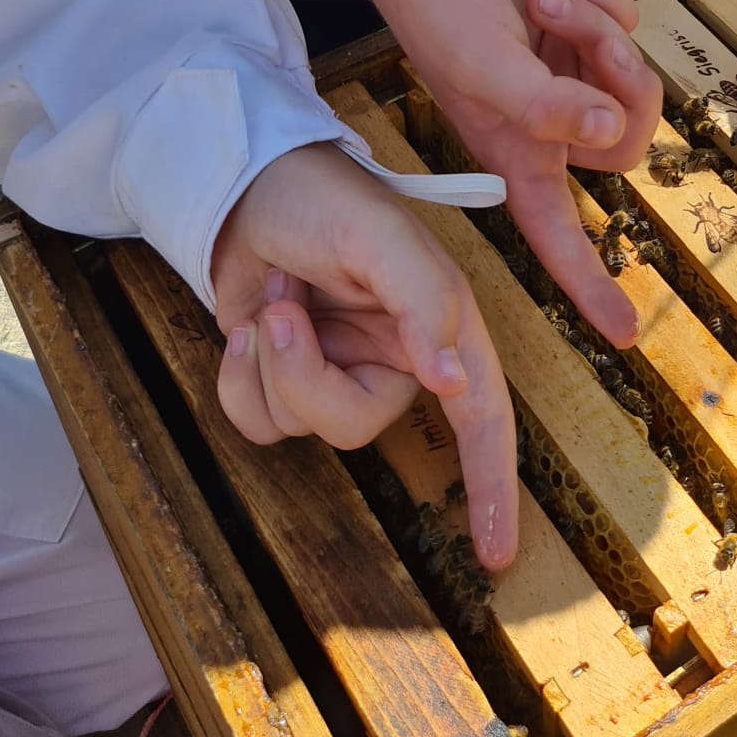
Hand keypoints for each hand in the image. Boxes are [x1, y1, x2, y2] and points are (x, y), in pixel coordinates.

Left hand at [211, 141, 519, 567]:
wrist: (243, 182)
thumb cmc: (324, 197)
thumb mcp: (382, 239)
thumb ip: (426, 304)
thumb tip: (454, 383)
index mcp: (441, 326)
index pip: (482, 418)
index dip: (494, 487)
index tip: (497, 554)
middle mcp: (395, 359)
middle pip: (356, 426)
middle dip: (306, 378)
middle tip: (285, 313)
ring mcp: (335, 370)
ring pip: (302, 427)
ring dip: (269, 366)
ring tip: (272, 301)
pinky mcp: (284, 376)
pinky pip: (260, 422)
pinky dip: (239, 380)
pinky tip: (244, 328)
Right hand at [332, 0, 661, 348]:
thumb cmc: (438, 7)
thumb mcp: (488, 63)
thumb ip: (550, 104)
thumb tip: (611, 127)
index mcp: (517, 154)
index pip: (558, 237)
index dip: (589, 287)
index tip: (625, 332)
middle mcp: (544, 126)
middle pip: (628, 140)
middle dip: (617, 75)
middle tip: (579, 32)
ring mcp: (564, 81)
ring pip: (629, 78)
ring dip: (599, 30)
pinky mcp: (575, 36)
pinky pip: (624, 31)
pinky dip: (599, 2)